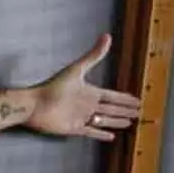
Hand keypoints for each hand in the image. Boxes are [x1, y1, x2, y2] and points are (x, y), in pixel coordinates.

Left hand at [26, 33, 140, 140]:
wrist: (34, 105)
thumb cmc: (53, 87)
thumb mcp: (76, 70)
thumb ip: (93, 56)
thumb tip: (107, 36)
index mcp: (89, 92)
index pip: (112, 96)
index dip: (124, 98)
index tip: (137, 99)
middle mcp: (87, 105)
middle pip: (111, 109)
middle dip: (125, 110)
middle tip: (139, 112)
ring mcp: (81, 118)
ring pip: (104, 121)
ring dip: (117, 121)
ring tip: (130, 122)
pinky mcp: (74, 129)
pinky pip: (91, 132)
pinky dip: (101, 134)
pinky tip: (111, 136)